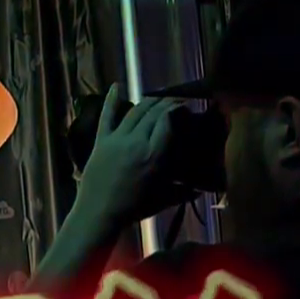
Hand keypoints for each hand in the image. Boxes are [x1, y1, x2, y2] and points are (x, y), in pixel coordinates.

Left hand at [75, 85, 184, 226]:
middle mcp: (136, 142)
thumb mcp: (163, 200)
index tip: (185, 108)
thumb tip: (202, 190)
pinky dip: (111, 100)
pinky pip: (107, 116)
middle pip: (153, 112)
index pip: (168, 121)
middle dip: (166, 103)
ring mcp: (117, 139)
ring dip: (148, 101)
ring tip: (158, 99)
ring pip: (135, 111)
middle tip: (176, 102)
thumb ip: (184, 192)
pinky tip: (116, 86)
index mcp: (154, 155)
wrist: (98, 213)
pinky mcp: (101, 140)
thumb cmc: (133, 208)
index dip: (177, 109)